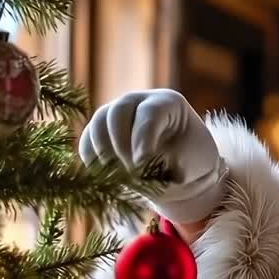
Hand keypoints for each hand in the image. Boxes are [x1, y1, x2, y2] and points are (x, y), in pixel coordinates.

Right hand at [79, 89, 226, 223]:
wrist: (180, 171)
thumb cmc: (191, 164)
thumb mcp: (189, 163)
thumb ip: (166, 162)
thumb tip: (135, 165)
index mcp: (168, 103)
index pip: (149, 113)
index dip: (142, 137)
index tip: (141, 162)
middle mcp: (139, 101)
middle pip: (117, 113)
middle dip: (121, 145)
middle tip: (131, 171)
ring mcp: (116, 113)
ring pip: (97, 125)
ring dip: (105, 153)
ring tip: (120, 176)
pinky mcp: (100, 132)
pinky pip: (87, 142)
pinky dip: (92, 160)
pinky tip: (105, 177)